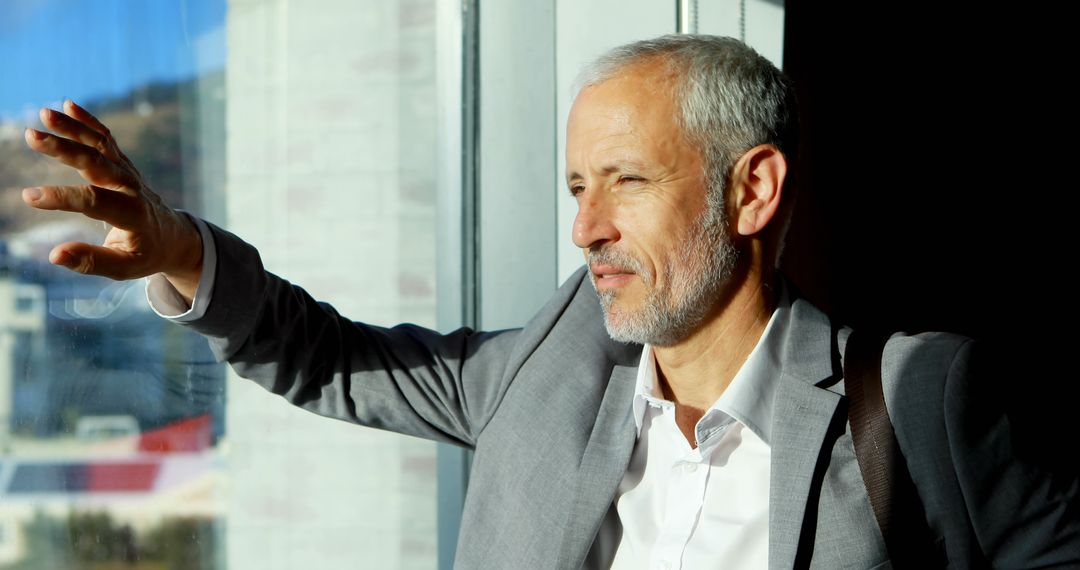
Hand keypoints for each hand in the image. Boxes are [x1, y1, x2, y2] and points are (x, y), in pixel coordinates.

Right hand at [22, 100, 202, 303]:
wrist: (175, 237)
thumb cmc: (147, 254)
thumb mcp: (125, 268)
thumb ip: (92, 262)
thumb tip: (55, 256)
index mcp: (133, 214)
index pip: (94, 202)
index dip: (63, 198)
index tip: (30, 197)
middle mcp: (132, 188)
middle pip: (97, 164)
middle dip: (65, 149)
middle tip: (32, 135)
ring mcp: (129, 173)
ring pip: (101, 146)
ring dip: (73, 128)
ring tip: (45, 114)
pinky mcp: (124, 165)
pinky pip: (107, 140)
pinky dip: (89, 122)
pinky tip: (68, 105)